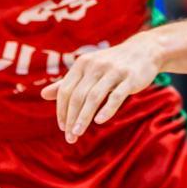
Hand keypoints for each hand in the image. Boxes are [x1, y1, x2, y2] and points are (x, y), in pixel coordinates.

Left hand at [40, 36, 161, 141]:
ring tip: (78, 133)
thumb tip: (43, 95)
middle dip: (71, 118)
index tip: (62, 127)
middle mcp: (96, 65)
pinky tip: (99, 121)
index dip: (61, 110)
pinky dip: (106, 109)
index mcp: (83, 63)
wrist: (144, 50)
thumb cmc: (111, 63)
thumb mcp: (88, 69)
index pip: (66, 90)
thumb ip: (68, 82)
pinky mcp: (130, 78)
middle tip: (69, 136)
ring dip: (84, 117)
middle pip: (78, 96)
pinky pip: (116, 96)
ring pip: (94, 97)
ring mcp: (114, 71)